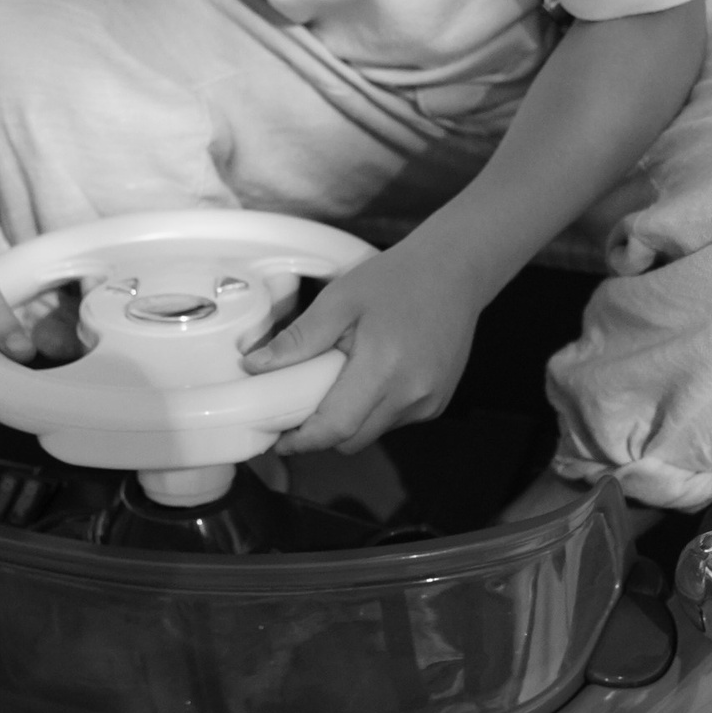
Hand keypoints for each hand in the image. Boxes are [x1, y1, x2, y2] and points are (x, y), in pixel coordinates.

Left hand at [243, 242, 483, 455]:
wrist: (455, 271)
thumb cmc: (397, 279)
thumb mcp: (340, 300)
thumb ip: (299, 339)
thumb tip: (256, 367)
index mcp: (385, 368)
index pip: (336, 428)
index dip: (302, 441)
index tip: (278, 439)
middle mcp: (412, 394)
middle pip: (352, 440)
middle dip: (322, 432)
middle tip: (300, 406)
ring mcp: (429, 403)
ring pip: (372, 433)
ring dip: (349, 419)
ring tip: (342, 378)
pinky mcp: (437, 403)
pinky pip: (394, 421)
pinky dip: (374, 409)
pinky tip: (373, 375)